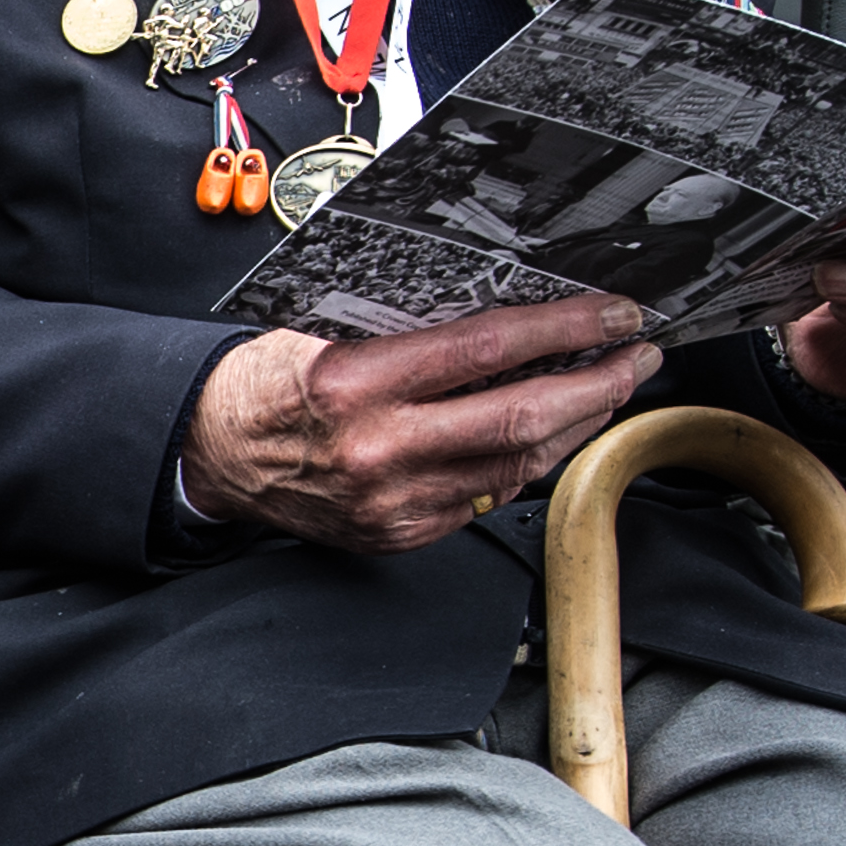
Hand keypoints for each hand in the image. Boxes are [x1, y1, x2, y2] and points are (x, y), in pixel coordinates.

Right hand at [182, 294, 661, 556]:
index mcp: (353, 385)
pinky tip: (546, 436)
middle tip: (636, 357)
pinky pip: (487, 498)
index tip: (610, 314)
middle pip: (522, 418)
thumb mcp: (318, 336)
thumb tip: (500, 324)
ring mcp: (395, 501)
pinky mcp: (402, 532)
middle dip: (596, 384)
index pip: (485, 350)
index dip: (562, 329)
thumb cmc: (259, 387)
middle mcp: (379, 450)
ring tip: (605, 391)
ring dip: (576, 426)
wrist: (208, 456)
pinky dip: (526, 463)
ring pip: (518, 466)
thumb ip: (404, 338)